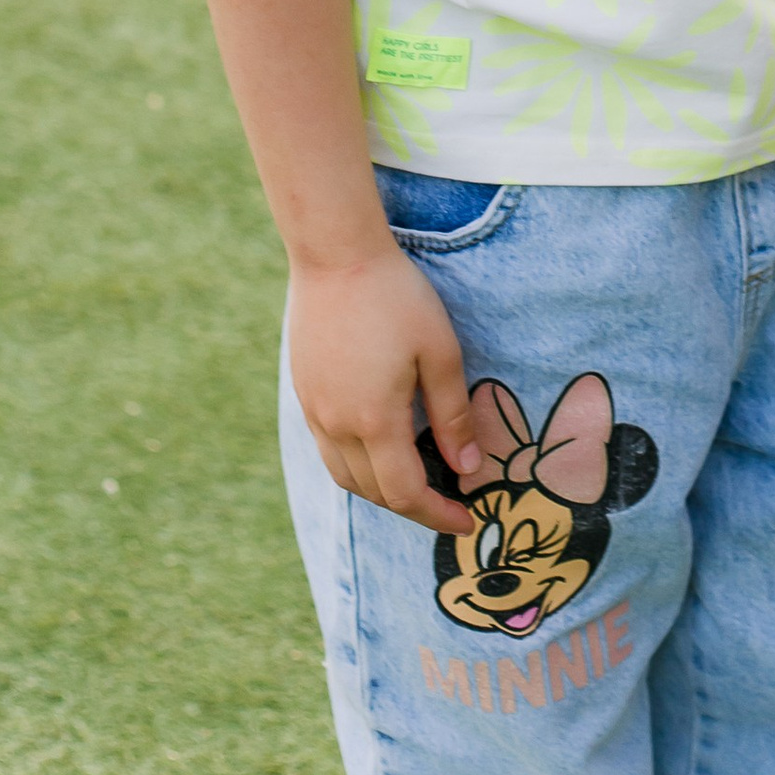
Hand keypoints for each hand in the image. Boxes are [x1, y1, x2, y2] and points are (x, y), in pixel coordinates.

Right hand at [288, 244, 491, 532]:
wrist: (336, 255)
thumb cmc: (396, 297)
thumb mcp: (440, 352)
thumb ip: (453, 415)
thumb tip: (469, 468)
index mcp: (374, 422)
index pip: (406, 494)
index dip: (438, 515)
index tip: (467, 520)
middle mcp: (337, 426)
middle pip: (374, 493)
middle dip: (413, 506)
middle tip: (450, 501)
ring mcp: (315, 411)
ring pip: (346, 476)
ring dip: (381, 490)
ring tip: (418, 480)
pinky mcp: (305, 393)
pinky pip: (329, 450)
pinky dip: (357, 464)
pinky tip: (380, 446)